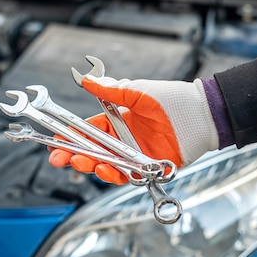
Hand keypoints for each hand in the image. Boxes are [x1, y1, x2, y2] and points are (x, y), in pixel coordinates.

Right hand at [48, 76, 219, 183]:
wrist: (203, 115)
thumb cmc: (174, 100)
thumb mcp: (138, 92)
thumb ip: (111, 91)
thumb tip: (87, 80)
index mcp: (117, 121)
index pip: (87, 132)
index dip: (70, 137)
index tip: (54, 141)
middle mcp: (123, 140)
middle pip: (92, 151)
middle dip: (73, 155)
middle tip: (59, 158)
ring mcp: (135, 156)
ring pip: (105, 165)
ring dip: (90, 166)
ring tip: (80, 162)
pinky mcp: (148, 168)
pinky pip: (127, 176)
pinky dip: (114, 175)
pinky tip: (105, 170)